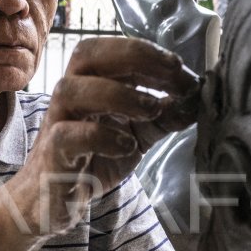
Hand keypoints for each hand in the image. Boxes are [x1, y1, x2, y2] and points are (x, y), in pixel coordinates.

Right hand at [10, 37, 198, 234]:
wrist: (54, 200)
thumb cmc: (92, 159)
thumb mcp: (138, 134)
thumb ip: (165, 115)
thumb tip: (198, 95)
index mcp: (90, 82)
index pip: (114, 51)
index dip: (149, 53)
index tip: (182, 70)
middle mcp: (70, 95)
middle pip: (87, 53)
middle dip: (135, 56)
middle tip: (173, 73)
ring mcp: (57, 122)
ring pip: (73, 90)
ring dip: (118, 94)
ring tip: (153, 109)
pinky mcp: (52, 154)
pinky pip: (68, 135)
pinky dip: (101, 136)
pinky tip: (127, 146)